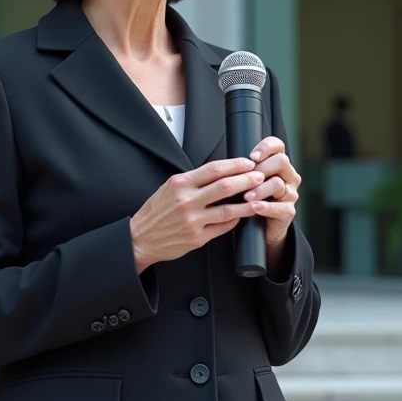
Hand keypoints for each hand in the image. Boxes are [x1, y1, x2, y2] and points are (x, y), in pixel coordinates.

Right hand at [130, 157, 266, 273]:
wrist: (141, 237)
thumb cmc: (156, 211)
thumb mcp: (169, 188)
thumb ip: (193, 181)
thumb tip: (220, 173)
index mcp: (180, 183)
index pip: (214, 168)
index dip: (235, 164)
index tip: (248, 163)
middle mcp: (186, 200)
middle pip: (225, 186)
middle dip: (247, 180)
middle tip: (260, 176)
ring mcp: (192, 220)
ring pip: (228, 209)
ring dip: (248, 203)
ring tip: (260, 198)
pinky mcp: (197, 237)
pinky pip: (222, 227)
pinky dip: (235, 220)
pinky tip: (242, 216)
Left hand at [242, 137, 300, 254]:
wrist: (258, 228)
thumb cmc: (248, 199)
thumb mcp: (244, 181)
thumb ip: (243, 169)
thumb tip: (228, 161)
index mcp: (278, 164)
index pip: (277, 145)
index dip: (266, 147)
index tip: (252, 156)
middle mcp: (288, 176)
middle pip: (281, 161)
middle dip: (261, 169)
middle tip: (245, 179)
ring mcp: (290, 194)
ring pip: (278, 183)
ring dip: (260, 189)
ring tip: (246, 197)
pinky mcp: (289, 212)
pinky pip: (280, 207)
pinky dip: (265, 207)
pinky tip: (254, 207)